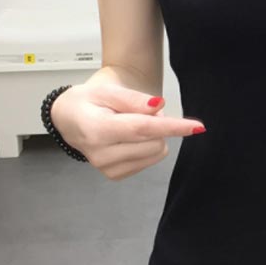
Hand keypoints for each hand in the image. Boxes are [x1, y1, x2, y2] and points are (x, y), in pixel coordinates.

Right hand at [50, 82, 205, 180]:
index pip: (142, 129)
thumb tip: (158, 107)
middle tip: (140, 111)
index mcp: (96, 129)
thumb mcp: (107, 89)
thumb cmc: (87, 100)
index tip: (196, 127)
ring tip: (131, 122)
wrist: (70, 117)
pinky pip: (149, 160)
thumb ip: (134, 99)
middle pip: (154, 142)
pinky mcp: (115, 175)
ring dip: (153, 135)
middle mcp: (100, 154)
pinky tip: (129, 137)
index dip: (172, 127)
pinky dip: (147, 146)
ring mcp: (107, 168)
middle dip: (157, 123)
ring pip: (155, 152)